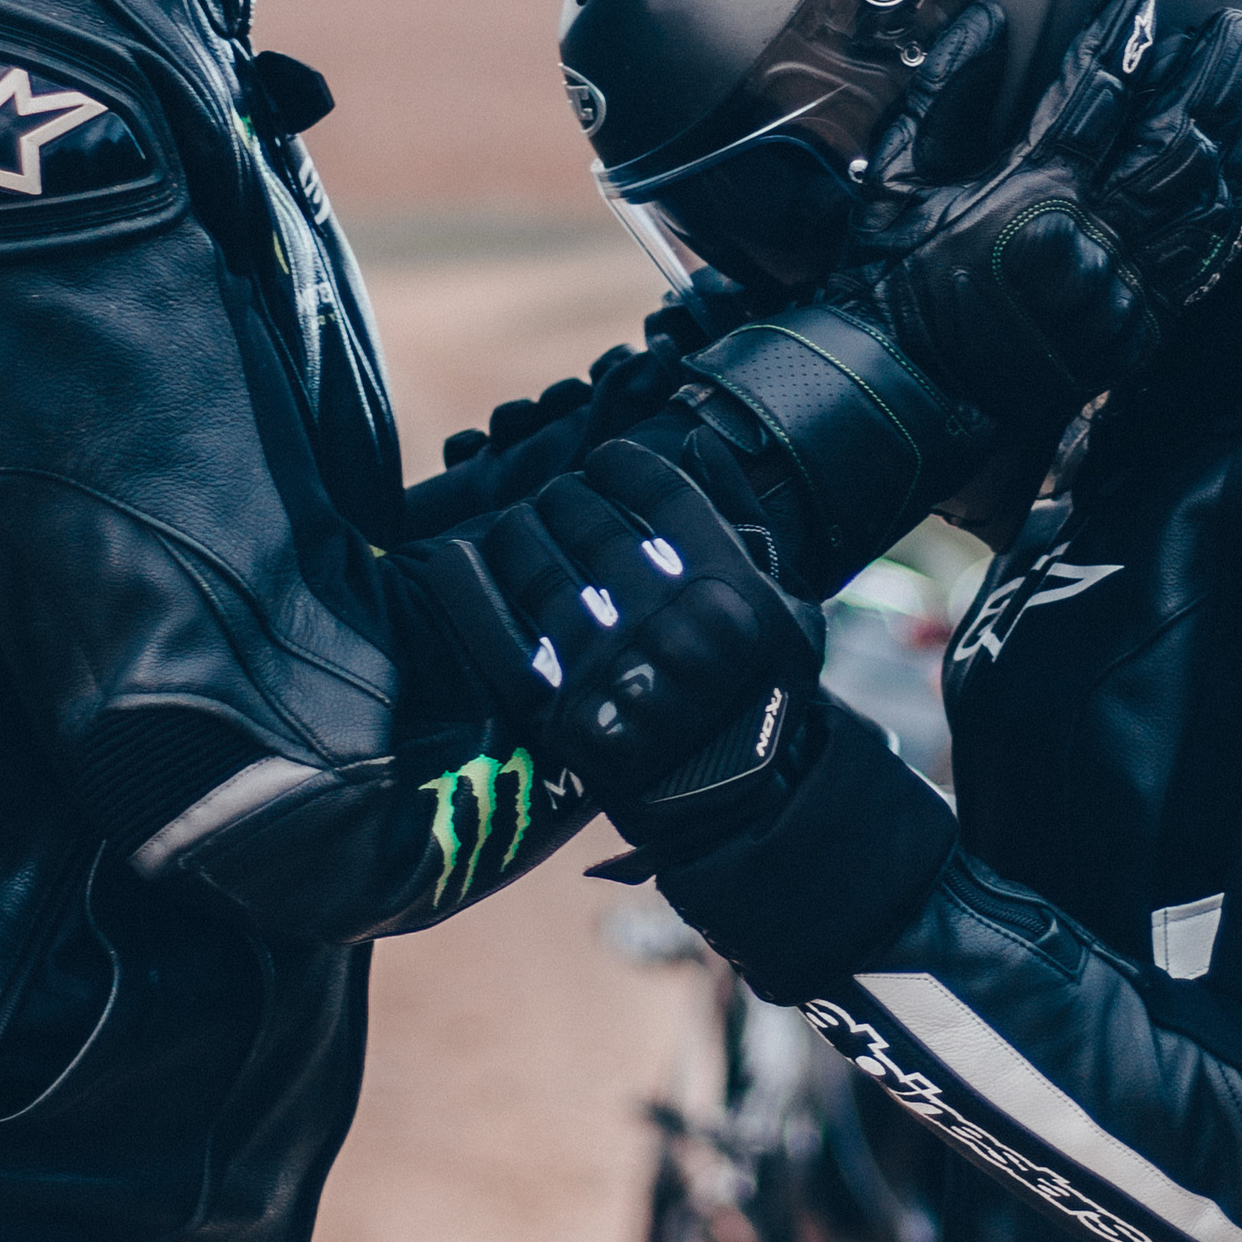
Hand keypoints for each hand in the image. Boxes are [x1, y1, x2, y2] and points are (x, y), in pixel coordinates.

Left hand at [424, 439, 822, 806]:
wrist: (734, 803)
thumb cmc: (762, 692)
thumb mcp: (783, 605)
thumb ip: (744, 518)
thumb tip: (697, 439)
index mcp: (728, 593)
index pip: (661, 495)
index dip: (623, 464)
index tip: (606, 461)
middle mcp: (670, 628)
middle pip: (593, 525)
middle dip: (566, 496)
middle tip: (558, 495)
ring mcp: (613, 674)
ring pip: (539, 571)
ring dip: (516, 532)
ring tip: (516, 525)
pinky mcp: (566, 719)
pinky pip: (499, 638)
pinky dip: (469, 589)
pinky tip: (458, 560)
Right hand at [828, 0, 1241, 435]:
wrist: (904, 394)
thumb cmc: (894, 283)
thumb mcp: (899, 175)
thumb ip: (946, 91)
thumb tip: (989, 20)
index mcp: (1032, 190)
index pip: (1100, 88)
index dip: (1126, 31)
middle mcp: (1092, 236)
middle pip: (1180, 134)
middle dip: (1215, 70)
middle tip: (1235, 26)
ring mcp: (1123, 286)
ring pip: (1209, 195)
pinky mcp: (1137, 329)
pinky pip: (1206, 262)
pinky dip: (1235, 212)